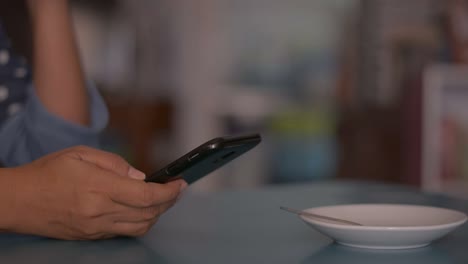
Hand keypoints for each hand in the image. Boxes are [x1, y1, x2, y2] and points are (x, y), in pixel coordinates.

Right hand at [3, 146, 186, 239]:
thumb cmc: (47, 173)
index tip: (181, 184)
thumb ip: (114, 163)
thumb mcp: (80, 154)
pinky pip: (124, 232)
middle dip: (169, 202)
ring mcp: (96, 227)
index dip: (169, 192)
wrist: (18, 201)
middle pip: (149, 214)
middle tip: (176, 190)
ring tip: (163, 200)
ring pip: (140, 227)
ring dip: (157, 214)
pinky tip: (142, 210)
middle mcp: (100, 212)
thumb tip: (140, 176)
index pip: (146, 195)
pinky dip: (140, 222)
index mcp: (98, 188)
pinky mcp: (91, 235)